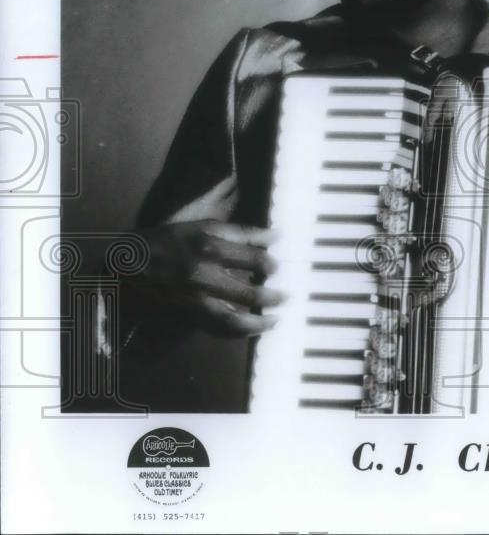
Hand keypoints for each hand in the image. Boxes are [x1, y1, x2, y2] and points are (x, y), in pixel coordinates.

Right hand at [134, 220, 285, 336]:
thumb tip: (276, 235)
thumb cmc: (173, 238)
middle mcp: (204, 275)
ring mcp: (195, 298)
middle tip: (287, 297)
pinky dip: (236, 332)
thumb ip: (243, 232)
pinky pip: (216, 328)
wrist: (131, 259)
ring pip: (232, 320)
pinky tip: (251, 329)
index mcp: (210, 247)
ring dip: (257, 324)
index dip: (272, 264)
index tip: (279, 267)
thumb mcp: (206, 226)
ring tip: (274, 322)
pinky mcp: (187, 312)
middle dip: (272, 298)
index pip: (254, 259)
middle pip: (248, 293)